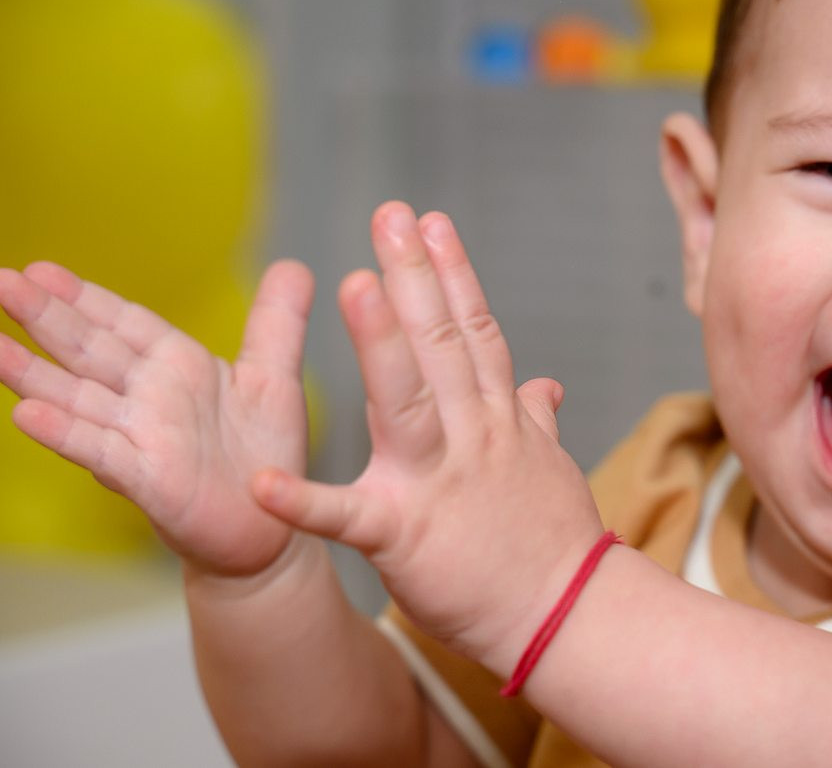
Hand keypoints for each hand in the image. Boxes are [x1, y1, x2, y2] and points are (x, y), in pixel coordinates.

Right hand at [0, 260, 313, 576]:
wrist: (272, 527)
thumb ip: (277, 322)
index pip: (123, 324)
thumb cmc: (265, 454)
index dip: (84, 297)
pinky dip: (65, 433)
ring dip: (30, 372)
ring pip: (77, 398)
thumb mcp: (276, 377)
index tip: (39, 267)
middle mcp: (150, 398)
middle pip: (89, 350)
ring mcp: (143, 438)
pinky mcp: (149, 480)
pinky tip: (23, 414)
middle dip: (44, 317)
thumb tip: (293, 265)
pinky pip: (102, 452)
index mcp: (177, 368)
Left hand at [251, 202, 602, 667]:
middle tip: (390, 216)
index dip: (453, 274)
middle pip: (442, 344)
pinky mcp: (403, 537)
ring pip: (408, 401)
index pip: (475, 332)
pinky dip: (305, 503)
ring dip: (382, 343)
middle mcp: (471, 436)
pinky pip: (347, 517)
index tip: (431, 224)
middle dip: (415, 277)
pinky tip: (264, 481)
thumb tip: (545, 386)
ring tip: (356, 284)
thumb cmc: (555, 545)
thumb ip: (535, 421)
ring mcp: (439, 482)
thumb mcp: (550, 469)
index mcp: (497, 420)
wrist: (567, 616)